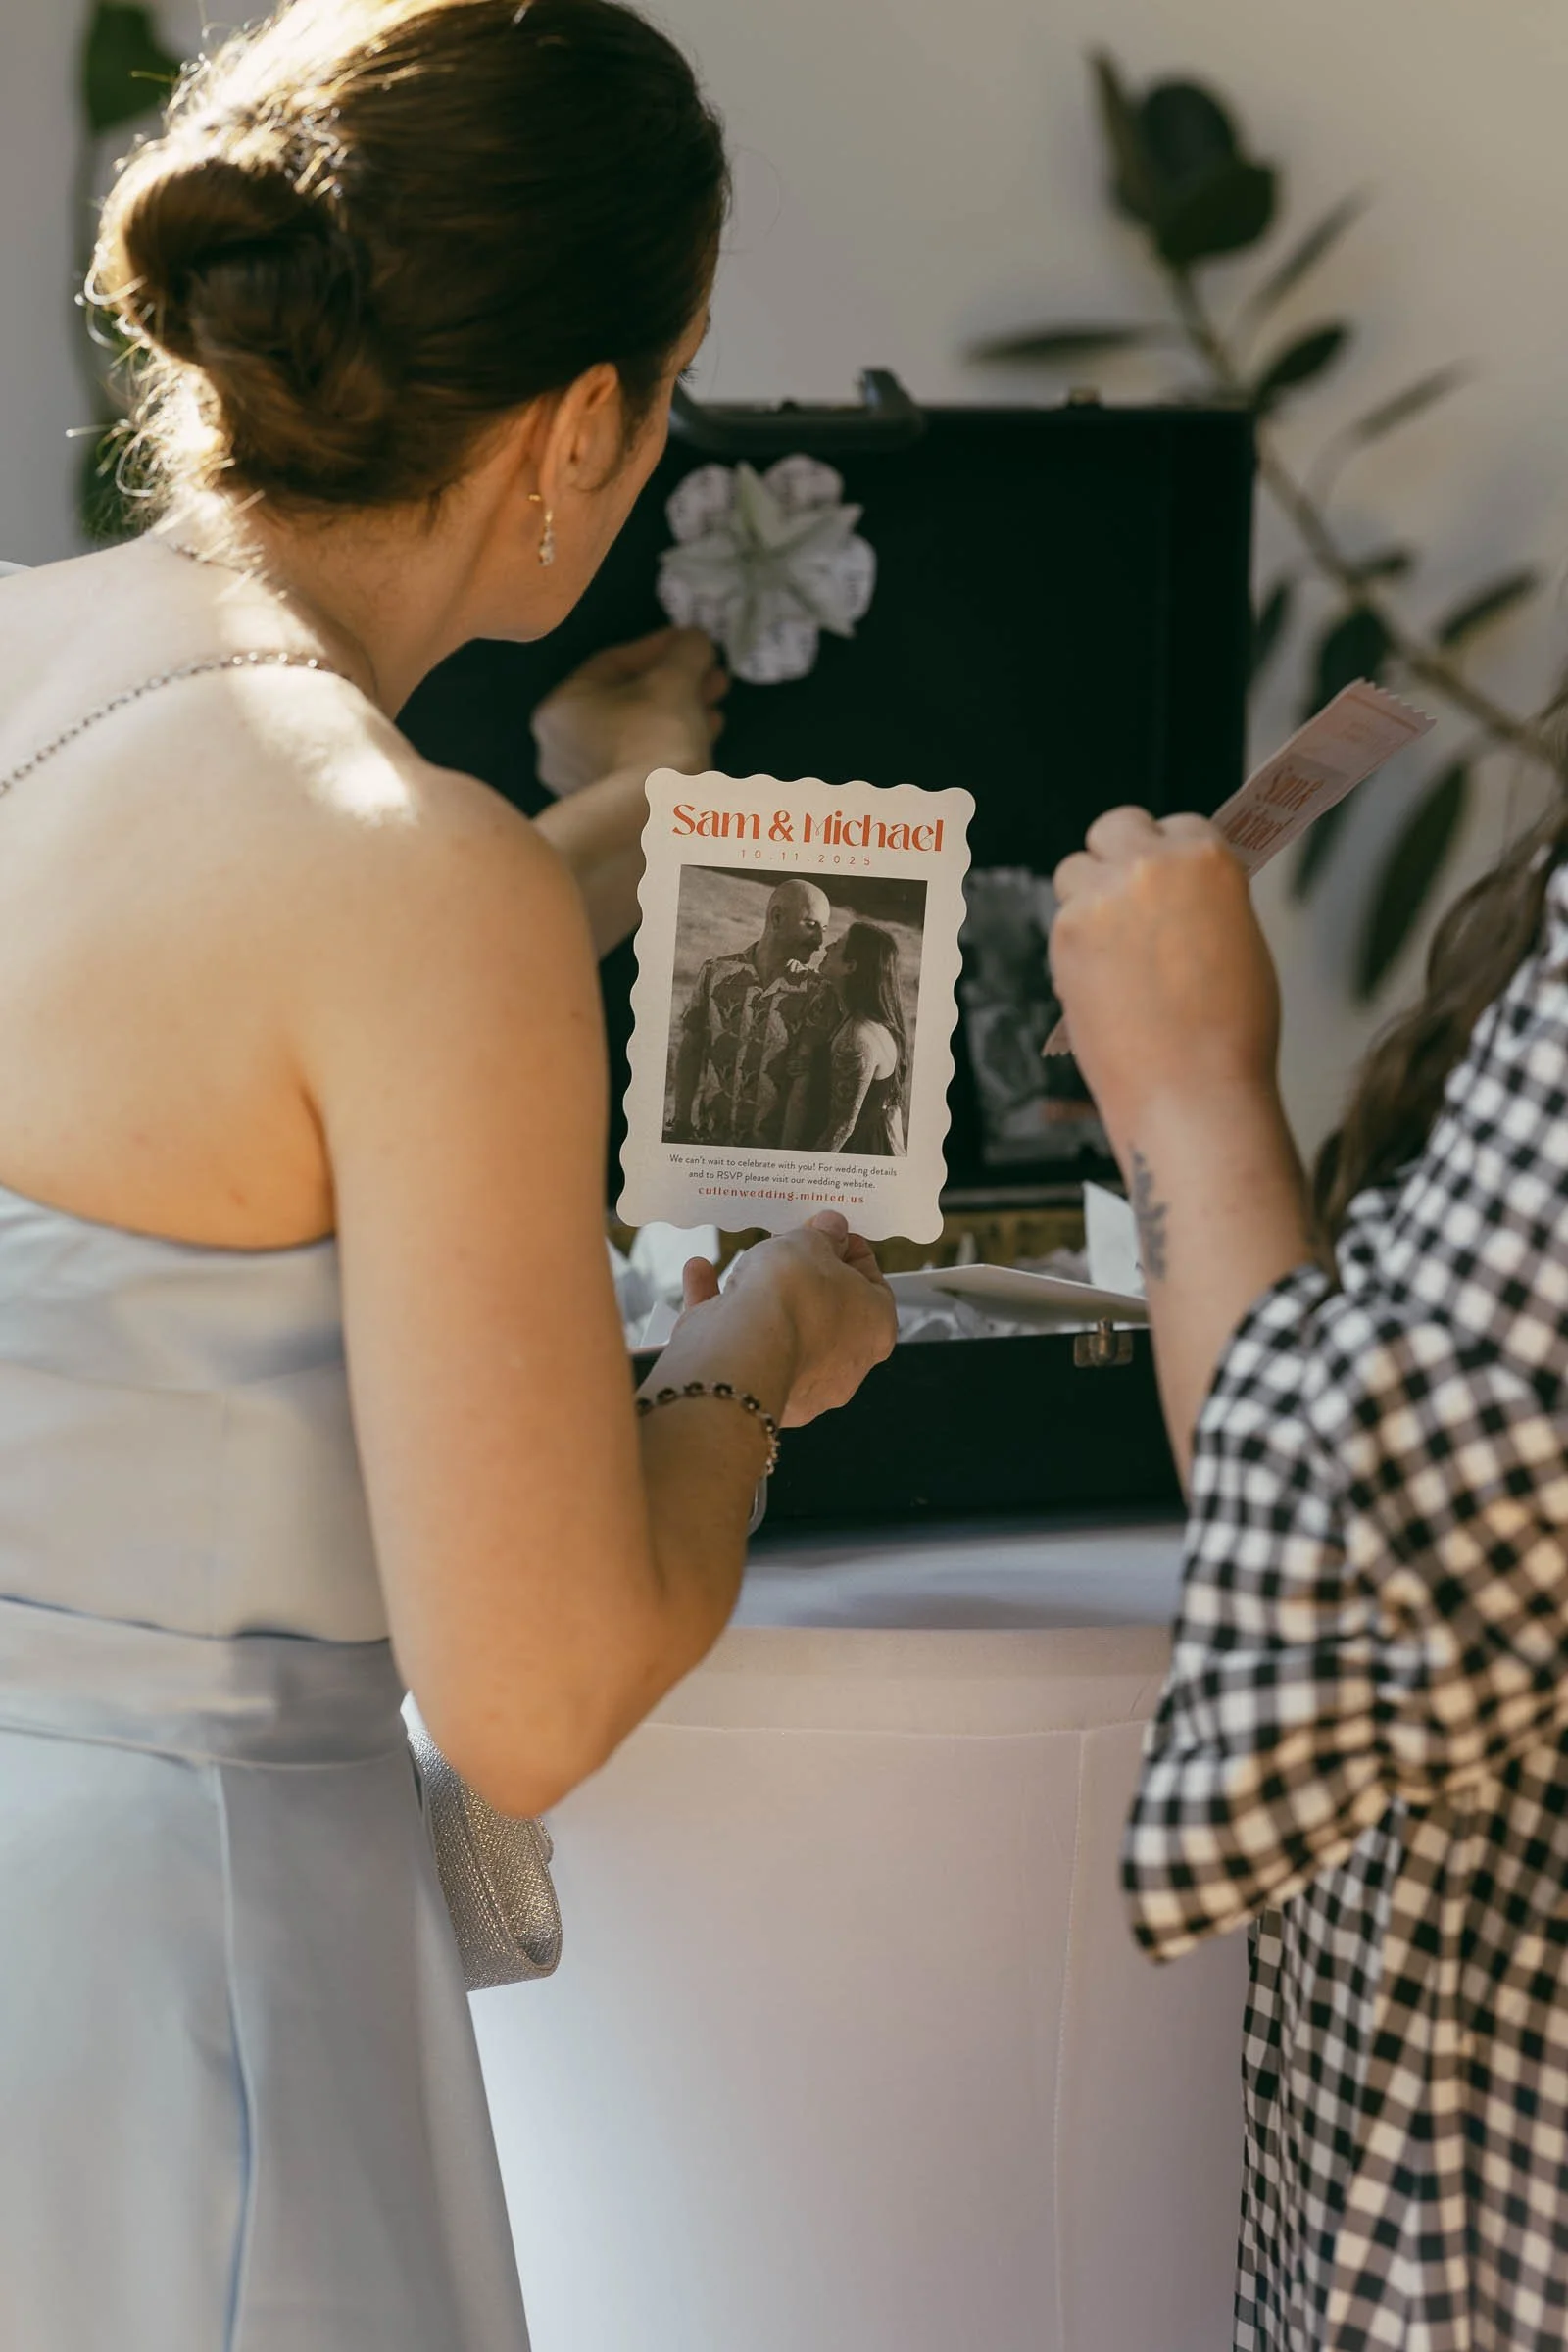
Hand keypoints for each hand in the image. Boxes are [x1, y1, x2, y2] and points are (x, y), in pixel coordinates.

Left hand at [532, 628, 728, 797]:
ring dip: (680, 713)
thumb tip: (695, 640)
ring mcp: (584, 783)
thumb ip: (685, 652)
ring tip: (717, 705)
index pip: (614, 663)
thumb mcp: (674, 681)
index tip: (693, 642)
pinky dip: (673, 745)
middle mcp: (561, 747)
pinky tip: (708, 734)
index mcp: (562, 707)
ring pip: (638, 733)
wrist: (652, 820)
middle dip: (676, 684)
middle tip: (712, 676)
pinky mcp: (611, 809)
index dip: (660, 646)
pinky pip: (642, 762)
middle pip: (629, 700)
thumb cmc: (653, 737)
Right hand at [680, 1211, 895, 1427]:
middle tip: (788, 1245)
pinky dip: (720, 1310)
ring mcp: (796, 1381)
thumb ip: (823, 1235)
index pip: (873, 1286)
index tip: (833, 1233)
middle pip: (824, 1308)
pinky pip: (737, 1341)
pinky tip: (700, 1274)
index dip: (851, 1252)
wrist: (741, 1349)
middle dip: (803, 1276)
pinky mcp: (750, 1386)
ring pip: (778, 1328)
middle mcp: (841, 1365)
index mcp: (874, 1330)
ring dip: (756, 1291)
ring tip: (741, 1260)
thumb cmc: (792, 1299)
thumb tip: (831, 1230)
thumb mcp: (812, 1243)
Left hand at [1049, 808, 1281, 1151]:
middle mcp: (1151, 865)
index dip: (1169, 853)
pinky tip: (1101, 983)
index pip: (1177, 824)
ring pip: (1076, 871)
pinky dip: (1074, 945)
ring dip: (1087, 898)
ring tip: (1113, 950)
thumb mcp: (1240, 941)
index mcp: (1208, 858)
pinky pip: (1062, 921)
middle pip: (1115, 827)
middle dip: (1117, 855)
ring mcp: (1102, 897)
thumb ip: (1205, 901)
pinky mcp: (1065, 934)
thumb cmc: (1230, 1032)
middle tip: (1126, 899)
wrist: (1192, 1092)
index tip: (1165, 878)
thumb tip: (1176, 898)